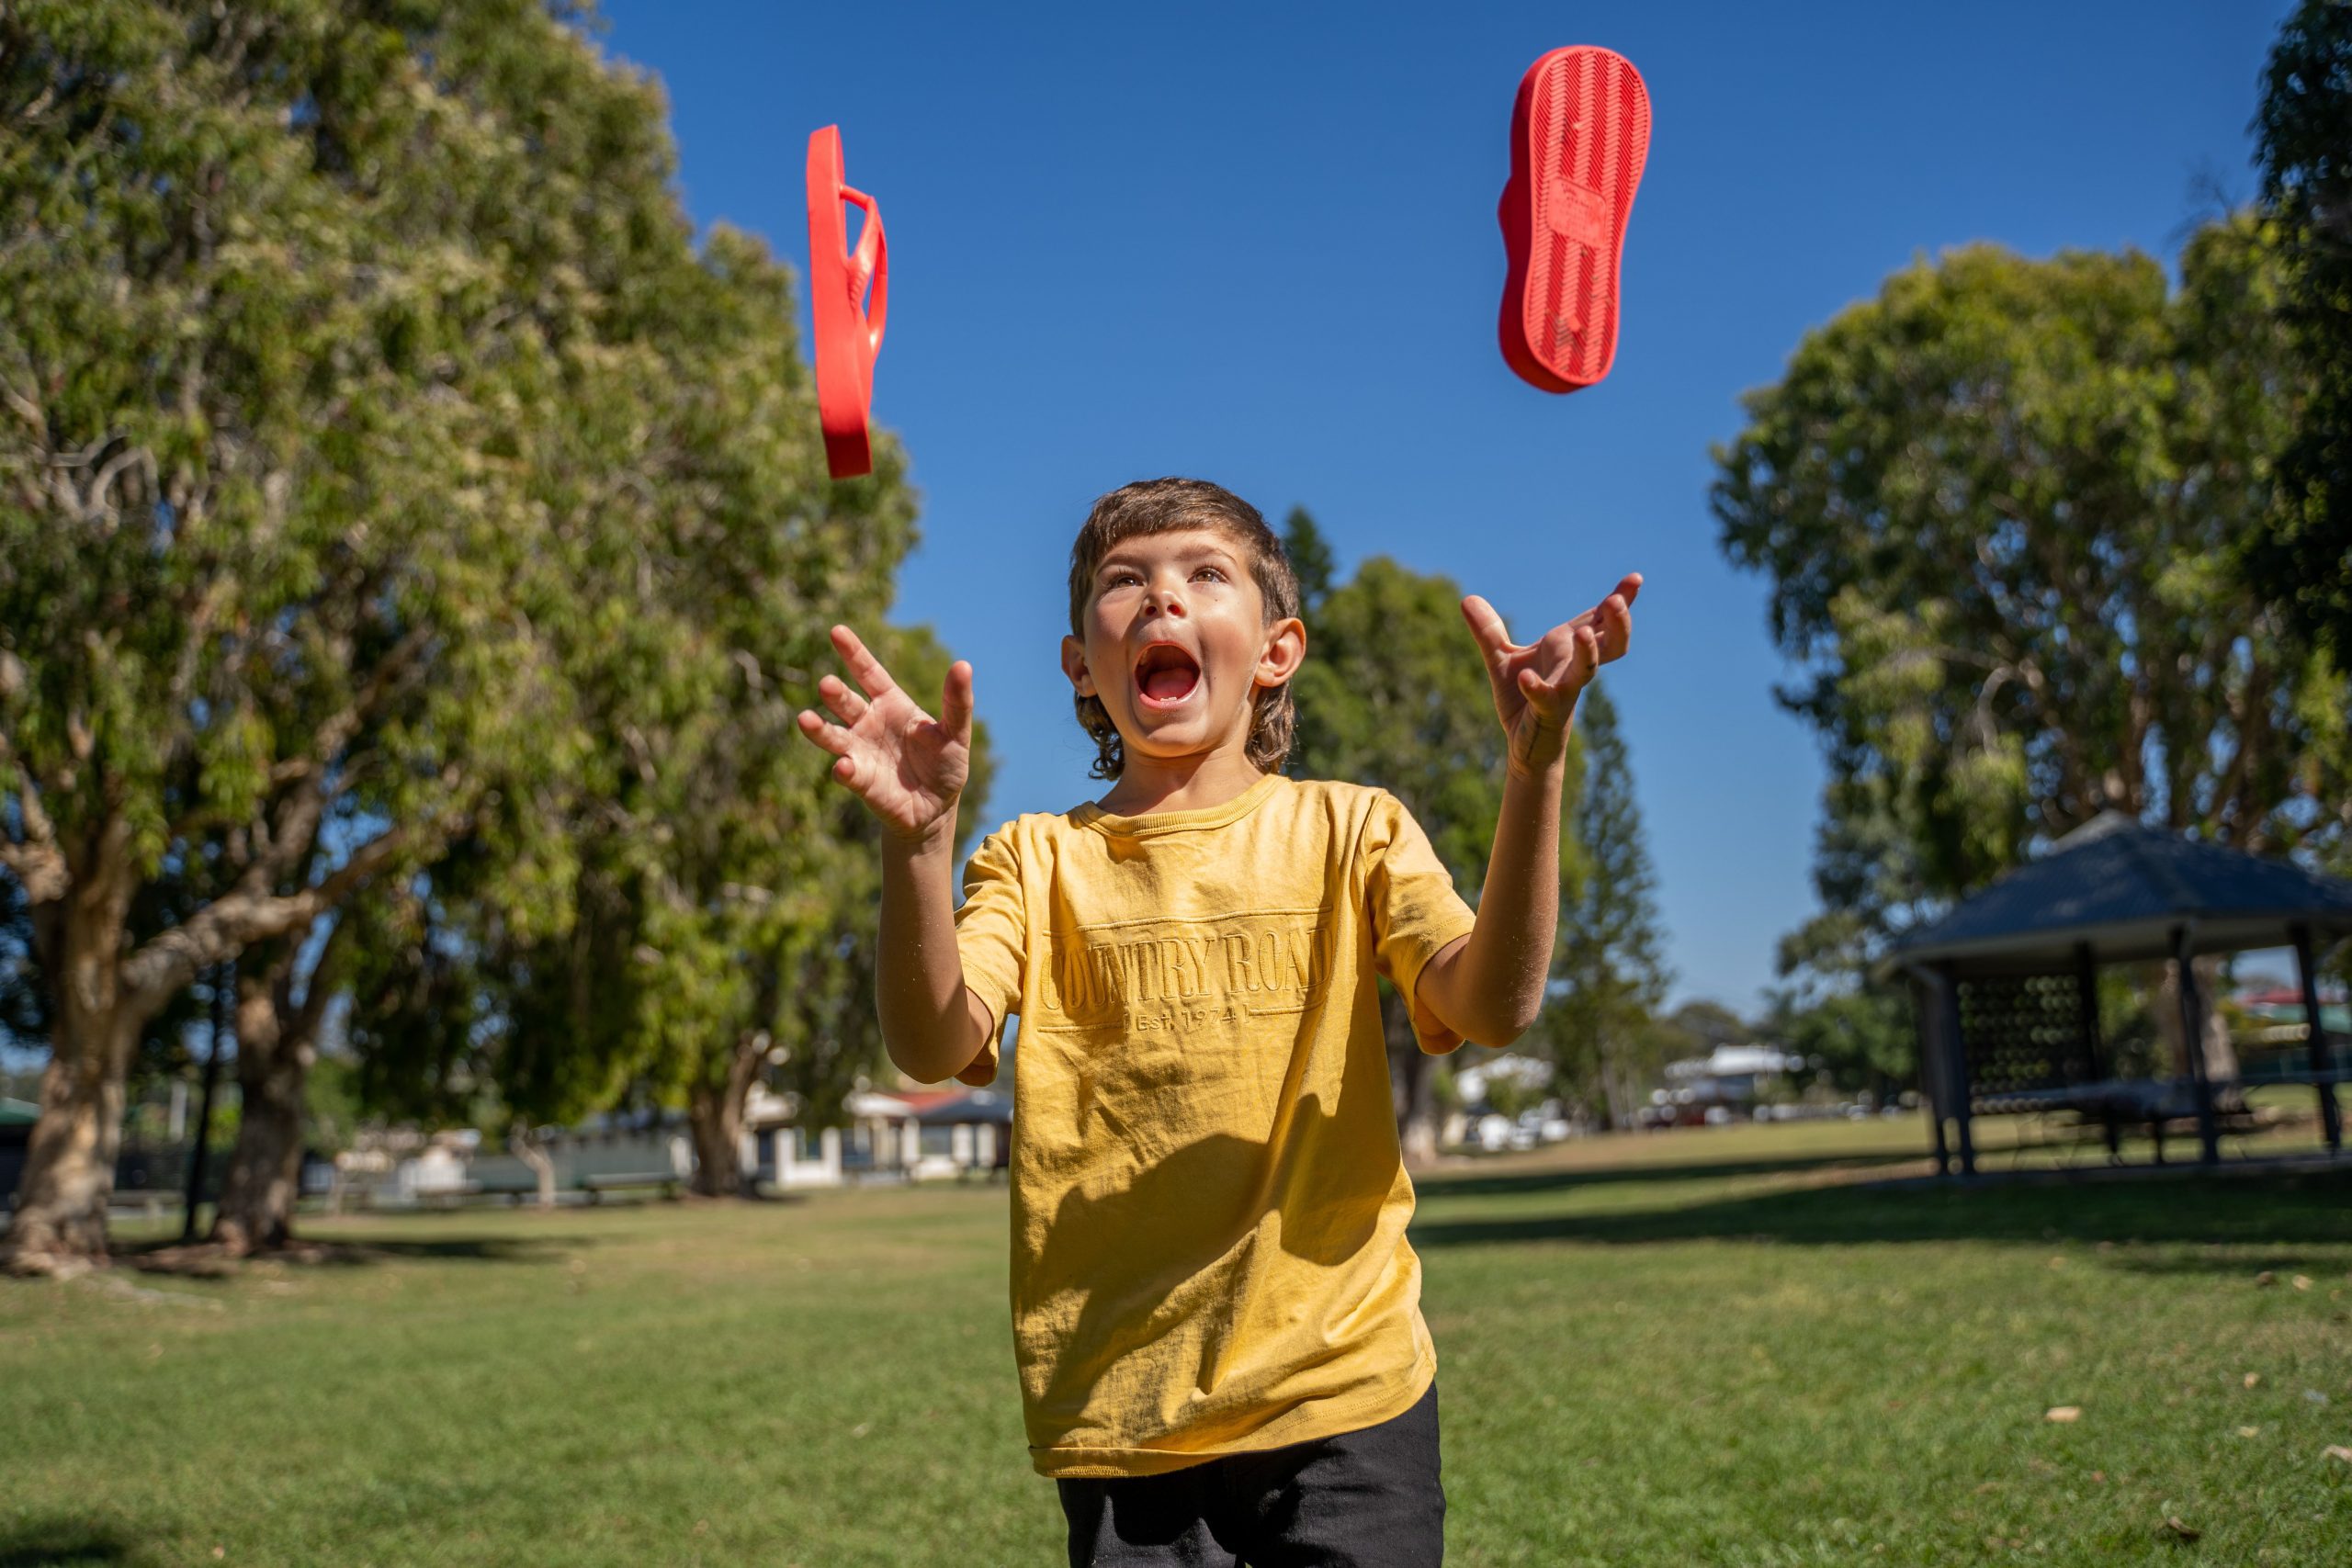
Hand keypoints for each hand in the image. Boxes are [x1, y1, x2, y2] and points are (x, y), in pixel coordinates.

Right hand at [796, 624, 973, 841]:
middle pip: (846, 703)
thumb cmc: (945, 763)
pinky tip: (844, 767)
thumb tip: (963, 665)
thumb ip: (957, 702)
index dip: (853, 653)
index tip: (837, 631)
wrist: (936, 807)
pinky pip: (848, 773)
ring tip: (805, 719)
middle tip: (827, 684)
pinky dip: (844, 770)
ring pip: (833, 736)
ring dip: (819, 729)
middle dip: (834, 693)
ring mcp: (860, 752)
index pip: (868, 673)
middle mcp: (868, 724)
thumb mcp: (955, 732)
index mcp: (891, 704)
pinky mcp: (861, 781)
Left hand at [1461, 573, 1640, 773]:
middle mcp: (1573, 668)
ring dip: (1588, 652)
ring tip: (1581, 633)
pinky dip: (1537, 688)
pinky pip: (1547, 699)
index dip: (1620, 601)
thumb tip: (1467, 599)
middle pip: (1610, 644)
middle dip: (1618, 624)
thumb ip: (1488, 631)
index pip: (1599, 622)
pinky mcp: (1548, 713)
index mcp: (1567, 650)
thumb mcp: (1500, 659)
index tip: (1636, 578)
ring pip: (1586, 671)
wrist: (1523, 747)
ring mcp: (1564, 691)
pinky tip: (1526, 677)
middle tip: (1616, 603)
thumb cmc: (1522, 699)